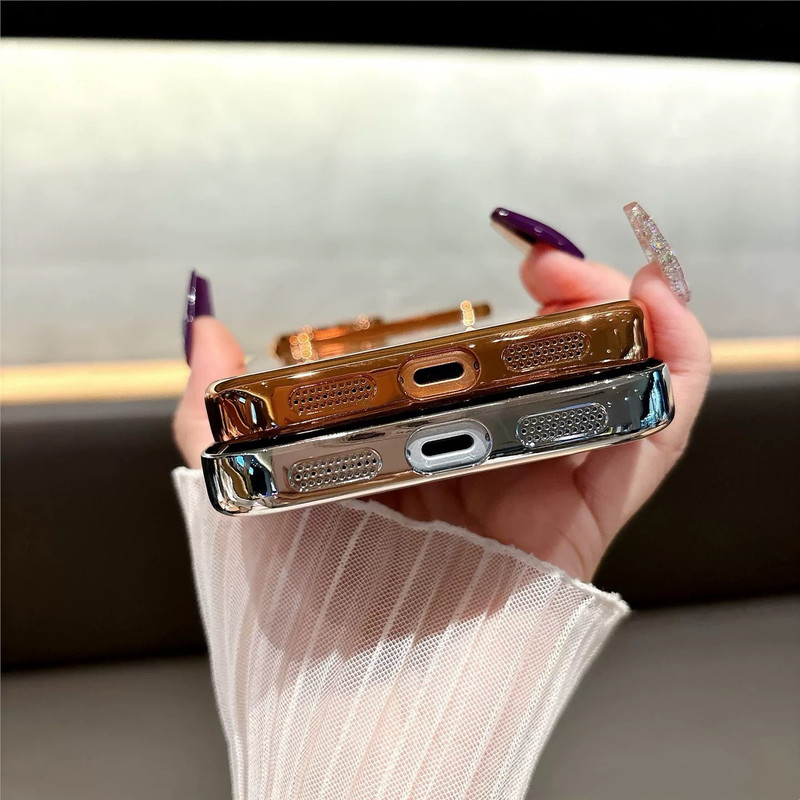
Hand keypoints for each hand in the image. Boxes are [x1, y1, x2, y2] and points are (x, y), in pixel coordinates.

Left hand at [174, 245, 709, 582]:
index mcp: (434, 439)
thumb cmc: (303, 587)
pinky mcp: (587, 513)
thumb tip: (205, 332)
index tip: (512, 254)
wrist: (343, 681)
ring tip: (603, 277)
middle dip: (574, 297)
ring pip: (623, 383)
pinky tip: (656, 312)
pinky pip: (653, 436)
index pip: (498, 357)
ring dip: (628, 317)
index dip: (517, 304)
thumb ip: (223, 407)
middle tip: (548, 264)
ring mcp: (547, 479)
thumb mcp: (253, 480)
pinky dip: (672, 370)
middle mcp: (496, 454)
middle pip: (566, 359)